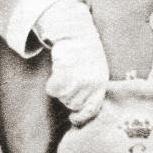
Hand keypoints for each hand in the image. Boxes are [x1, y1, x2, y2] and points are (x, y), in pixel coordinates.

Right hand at [35, 0, 108, 126]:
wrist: (77, 34)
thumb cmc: (85, 54)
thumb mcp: (96, 71)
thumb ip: (92, 90)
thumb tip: (79, 112)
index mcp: (101, 84)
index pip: (92, 109)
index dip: (82, 117)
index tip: (73, 119)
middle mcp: (92, 84)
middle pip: (73, 104)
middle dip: (68, 97)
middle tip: (68, 81)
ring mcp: (79, 79)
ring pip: (63, 98)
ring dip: (60, 90)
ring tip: (64, 74)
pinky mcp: (66, 73)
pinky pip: (53, 90)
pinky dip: (51, 85)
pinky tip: (55, 74)